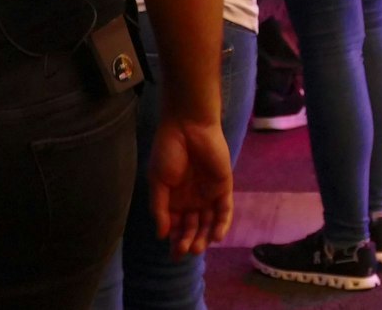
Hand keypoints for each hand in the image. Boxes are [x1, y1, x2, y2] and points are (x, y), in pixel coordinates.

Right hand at [148, 111, 233, 258]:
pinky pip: (224, 211)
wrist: (188, 127)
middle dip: (188, 241)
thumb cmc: (168, 151)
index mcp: (173, 198)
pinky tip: (216, 237)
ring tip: (197, 247)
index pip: (175, 226)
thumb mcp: (157, 181)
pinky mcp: (223, 188)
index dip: (175, 240)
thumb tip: (160, 235)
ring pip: (208, 223)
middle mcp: (191, 199)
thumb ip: (159, 208)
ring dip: (204, 237)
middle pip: (192, 227)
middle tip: (185, 250)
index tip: (173, 254)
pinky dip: (222, 225)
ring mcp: (208, 194)